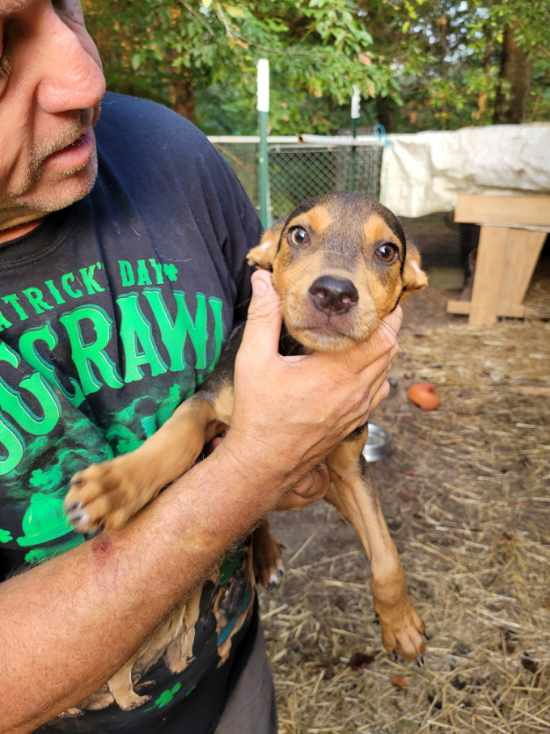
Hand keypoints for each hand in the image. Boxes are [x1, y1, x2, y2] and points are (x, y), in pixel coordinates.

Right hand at [220, 270, 400, 506]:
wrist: (264, 463)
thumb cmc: (259, 414)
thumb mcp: (254, 360)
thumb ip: (263, 317)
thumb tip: (264, 281)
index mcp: (337, 372)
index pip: (382, 336)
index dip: (385, 313)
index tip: (374, 297)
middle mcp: (356, 391)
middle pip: (390, 350)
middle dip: (385, 326)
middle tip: (369, 308)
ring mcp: (358, 409)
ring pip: (387, 371)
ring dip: (381, 350)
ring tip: (361, 333)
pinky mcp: (355, 422)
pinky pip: (378, 391)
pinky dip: (375, 373)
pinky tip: (353, 367)